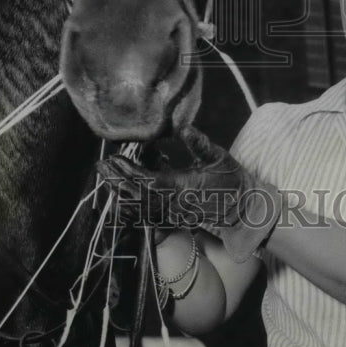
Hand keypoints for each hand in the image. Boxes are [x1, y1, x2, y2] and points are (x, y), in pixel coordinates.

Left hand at [97, 125, 280, 262]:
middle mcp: (174, 204)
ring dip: (120, 193)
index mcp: (184, 186)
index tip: (115, 159)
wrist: (244, 208)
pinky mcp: (173, 219)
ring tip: (107, 178)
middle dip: (117, 181)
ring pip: (139, 208)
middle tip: (102, 167)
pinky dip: (130, 208)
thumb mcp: (218, 156)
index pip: (149, 181)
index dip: (130, 171)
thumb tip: (184, 127)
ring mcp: (173, 214)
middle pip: (138, 196)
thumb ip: (199, 143)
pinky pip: (146, 217)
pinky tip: (119, 198)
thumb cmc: (232, 179)